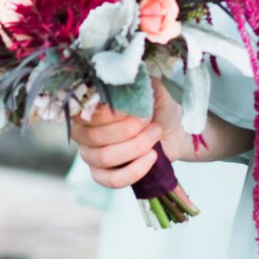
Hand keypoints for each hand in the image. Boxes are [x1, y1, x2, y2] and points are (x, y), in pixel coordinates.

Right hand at [68, 80, 195, 187]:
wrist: (175, 131)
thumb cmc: (158, 108)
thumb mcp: (151, 90)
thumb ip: (138, 83)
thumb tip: (126, 79)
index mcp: (89, 108)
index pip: (85, 111)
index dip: (109, 112)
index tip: (134, 108)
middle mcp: (83, 131)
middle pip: (94, 135)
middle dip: (127, 129)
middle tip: (148, 120)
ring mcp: (91, 155)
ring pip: (105, 157)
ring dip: (136, 146)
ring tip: (155, 134)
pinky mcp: (103, 176)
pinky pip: (112, 180)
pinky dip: (135, 170)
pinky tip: (151, 156)